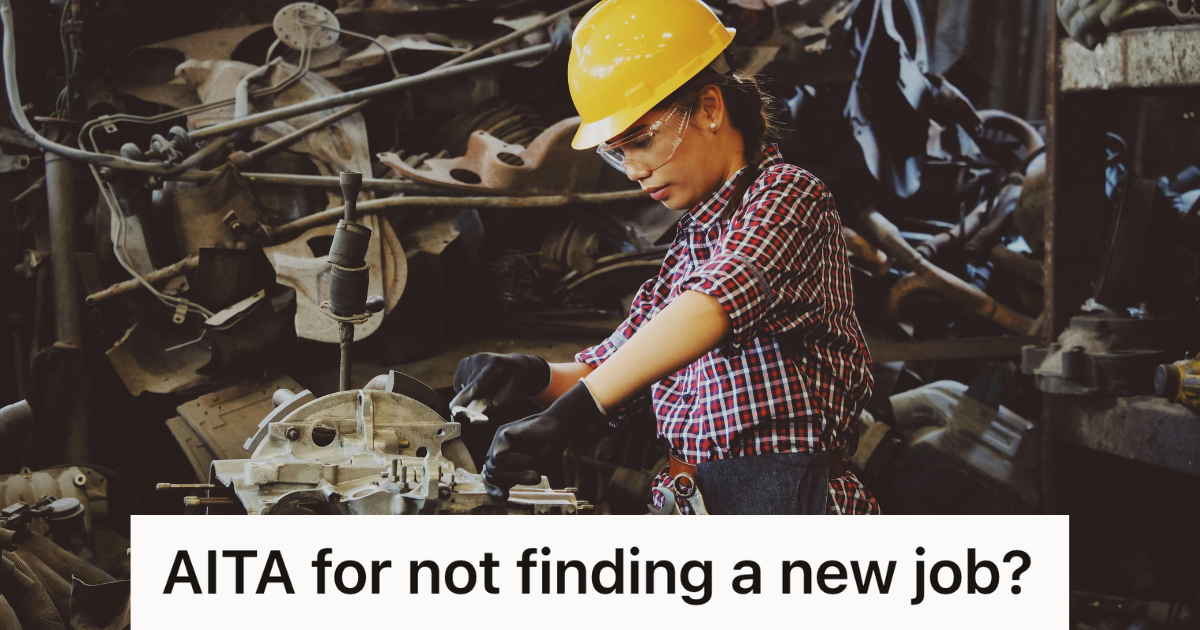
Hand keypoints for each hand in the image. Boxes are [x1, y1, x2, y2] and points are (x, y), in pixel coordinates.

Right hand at [447, 353, 550, 411]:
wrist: (516, 365)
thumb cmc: (515, 383)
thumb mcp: (512, 395)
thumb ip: (494, 406)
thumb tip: (474, 417)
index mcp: (495, 365)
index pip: (476, 386)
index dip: (465, 399)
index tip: (454, 411)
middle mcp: (480, 359)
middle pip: (467, 388)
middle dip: (472, 399)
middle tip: (489, 397)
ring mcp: (471, 359)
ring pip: (462, 387)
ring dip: (470, 393)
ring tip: (487, 387)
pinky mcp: (464, 362)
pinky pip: (459, 383)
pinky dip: (467, 388)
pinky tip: (480, 384)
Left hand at [482, 381, 603, 500]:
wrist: (560, 428)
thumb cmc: (549, 450)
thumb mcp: (531, 472)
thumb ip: (516, 480)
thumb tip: (500, 497)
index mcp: (504, 459)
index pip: (490, 478)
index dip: (493, 489)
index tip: (504, 497)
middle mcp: (498, 449)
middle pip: (490, 474)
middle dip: (510, 480)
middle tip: (535, 478)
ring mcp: (499, 440)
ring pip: (493, 467)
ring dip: (515, 473)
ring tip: (535, 471)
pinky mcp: (502, 433)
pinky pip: (498, 457)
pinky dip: (515, 462)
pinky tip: (530, 456)